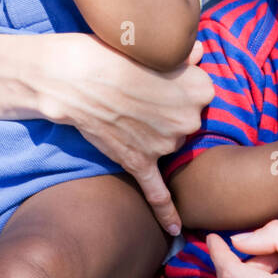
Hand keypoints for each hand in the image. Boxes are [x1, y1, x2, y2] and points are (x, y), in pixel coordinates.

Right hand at [41, 37, 213, 235]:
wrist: (75, 78)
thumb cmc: (114, 55)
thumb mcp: (155, 48)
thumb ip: (185, 55)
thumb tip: (199, 54)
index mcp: (199, 88)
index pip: (202, 93)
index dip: (180, 87)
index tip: (161, 79)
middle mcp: (188, 119)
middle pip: (188, 122)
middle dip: (170, 112)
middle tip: (142, 94)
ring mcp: (164, 144)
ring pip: (171, 144)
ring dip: (156, 135)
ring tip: (129, 111)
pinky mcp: (140, 162)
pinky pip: (158, 193)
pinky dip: (167, 213)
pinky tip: (176, 230)